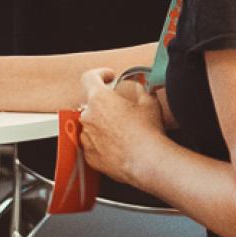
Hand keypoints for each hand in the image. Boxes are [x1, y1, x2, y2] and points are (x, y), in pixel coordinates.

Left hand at [77, 68, 167, 183]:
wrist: (147, 162)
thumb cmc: (147, 132)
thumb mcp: (149, 102)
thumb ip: (140, 90)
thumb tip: (140, 88)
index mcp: (99, 99)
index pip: (89, 78)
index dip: (100, 74)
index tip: (108, 78)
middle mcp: (88, 117)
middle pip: (91, 104)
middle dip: (105, 105)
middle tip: (122, 110)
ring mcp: (86, 137)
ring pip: (90, 125)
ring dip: (103, 125)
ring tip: (123, 132)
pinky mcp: (89, 155)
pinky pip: (92, 144)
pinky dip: (102, 143)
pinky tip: (119, 146)